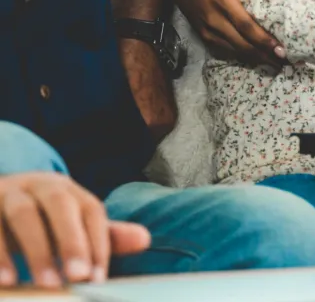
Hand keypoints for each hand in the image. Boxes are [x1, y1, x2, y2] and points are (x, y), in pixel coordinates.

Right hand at [0, 173, 149, 287]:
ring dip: (35, 249)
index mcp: (67, 190)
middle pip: (60, 205)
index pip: (91, 210)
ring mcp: (7, 193)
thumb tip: (145, 240)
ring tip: (44, 284)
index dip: (98, 243)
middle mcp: (39, 186)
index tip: (97, 279)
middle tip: (78, 278)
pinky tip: (5, 282)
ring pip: (22, 214)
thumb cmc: (38, 220)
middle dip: (72, 241)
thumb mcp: (69, 226)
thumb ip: (103, 235)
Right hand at [173, 0, 288, 64]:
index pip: (246, 26)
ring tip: (273, 62)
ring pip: (233, 50)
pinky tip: (254, 56)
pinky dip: (240, 54)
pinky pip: (223, 48)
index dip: (264, 40)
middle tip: (284, 61)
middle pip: (241, 44)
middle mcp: (214, 20)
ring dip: (254, 57)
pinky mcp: (202, 34)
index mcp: (223, 1)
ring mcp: (206, 30)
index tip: (281, 49)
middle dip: (263, 55)